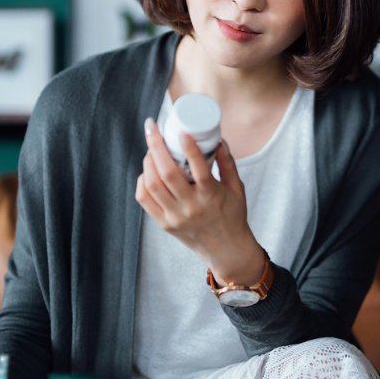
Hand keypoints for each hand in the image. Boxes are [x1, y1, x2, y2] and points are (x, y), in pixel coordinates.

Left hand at [135, 118, 266, 285]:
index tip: (182, 131)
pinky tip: (148, 171)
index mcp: (212, 197)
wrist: (226, 250)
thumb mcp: (236, 188)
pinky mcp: (164, 224)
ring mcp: (175, 217)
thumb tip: (218, 139)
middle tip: (152, 128)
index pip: (199, 170)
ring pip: (152, 184)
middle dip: (156, 146)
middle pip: (167, 173)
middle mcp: (191, 208)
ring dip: (148, 161)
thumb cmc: (233, 216)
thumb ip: (228, 163)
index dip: (189, 148)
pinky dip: (143, 181)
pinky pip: (145, 199)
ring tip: (152, 148)